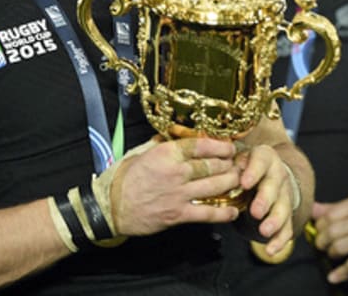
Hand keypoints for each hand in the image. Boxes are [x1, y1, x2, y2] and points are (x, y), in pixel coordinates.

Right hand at [110, 136, 240, 235]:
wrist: (109, 207)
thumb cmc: (124, 178)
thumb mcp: (141, 152)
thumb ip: (162, 143)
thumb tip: (179, 132)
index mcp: (166, 153)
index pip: (200, 145)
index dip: (220, 145)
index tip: (230, 147)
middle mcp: (175, 172)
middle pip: (212, 165)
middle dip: (229, 165)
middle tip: (238, 164)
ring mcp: (178, 194)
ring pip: (214, 187)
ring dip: (231, 183)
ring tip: (238, 180)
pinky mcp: (177, 215)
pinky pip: (206, 213)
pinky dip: (223, 213)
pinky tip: (233, 211)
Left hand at [236, 144, 298, 257]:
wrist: (270, 175)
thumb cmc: (245, 167)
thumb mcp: (237, 158)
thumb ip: (229, 161)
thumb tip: (220, 165)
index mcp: (265, 158)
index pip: (261, 160)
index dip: (253, 171)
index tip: (244, 183)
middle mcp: (278, 175)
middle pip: (274, 187)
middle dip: (265, 200)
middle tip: (256, 212)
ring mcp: (285, 195)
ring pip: (283, 208)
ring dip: (275, 220)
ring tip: (264, 231)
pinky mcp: (287, 215)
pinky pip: (286, 228)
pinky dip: (279, 240)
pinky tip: (271, 250)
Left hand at [311, 191, 347, 282]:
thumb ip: (335, 208)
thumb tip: (311, 208)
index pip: (330, 214)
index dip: (320, 225)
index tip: (320, 231)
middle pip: (332, 231)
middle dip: (322, 241)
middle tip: (323, 245)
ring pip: (339, 247)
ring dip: (330, 254)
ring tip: (332, 253)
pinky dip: (340, 273)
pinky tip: (334, 275)